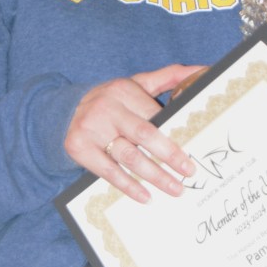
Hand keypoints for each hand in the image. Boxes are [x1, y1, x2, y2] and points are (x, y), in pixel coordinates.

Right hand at [64, 64, 201, 202]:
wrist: (63, 111)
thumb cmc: (111, 100)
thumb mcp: (135, 83)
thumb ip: (168, 76)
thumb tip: (203, 69)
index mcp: (123, 90)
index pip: (154, 115)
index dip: (174, 134)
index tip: (193, 150)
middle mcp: (107, 108)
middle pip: (145, 135)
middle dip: (170, 156)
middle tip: (189, 172)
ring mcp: (91, 129)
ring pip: (130, 157)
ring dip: (155, 176)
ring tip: (175, 189)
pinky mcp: (79, 149)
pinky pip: (109, 172)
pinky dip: (129, 186)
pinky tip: (146, 196)